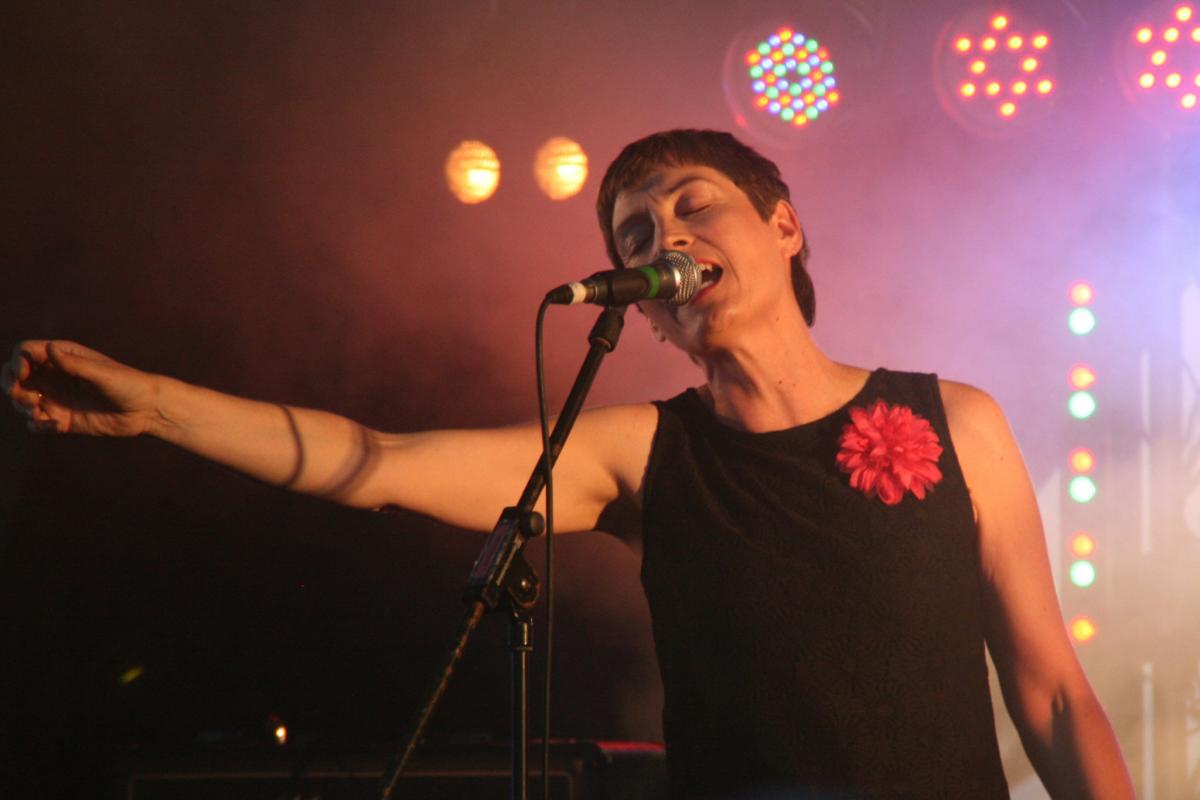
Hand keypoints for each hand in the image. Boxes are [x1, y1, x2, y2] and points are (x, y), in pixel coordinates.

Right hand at [2, 340, 158, 435]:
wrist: (146, 410)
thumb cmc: (129, 384)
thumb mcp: (102, 374)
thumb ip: (75, 364)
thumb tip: (49, 348)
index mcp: (63, 356)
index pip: (25, 352)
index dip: (17, 361)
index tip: (23, 374)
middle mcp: (55, 375)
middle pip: (15, 375)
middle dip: (9, 384)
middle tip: (20, 395)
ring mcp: (57, 397)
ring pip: (22, 399)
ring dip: (22, 405)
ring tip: (40, 410)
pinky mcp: (62, 419)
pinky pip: (37, 422)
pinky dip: (38, 425)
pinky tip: (57, 426)